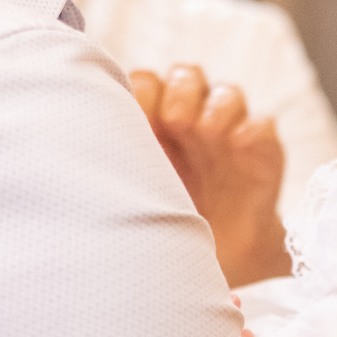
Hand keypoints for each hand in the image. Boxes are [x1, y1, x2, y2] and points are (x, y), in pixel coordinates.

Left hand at [129, 64, 289, 286]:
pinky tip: (237, 145)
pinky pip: (262, 125)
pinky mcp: (262, 152)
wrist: (221, 261)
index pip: (146, 82)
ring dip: (216, 105)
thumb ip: (118, 167)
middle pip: (187, 76)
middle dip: (180, 90)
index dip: (140, 91)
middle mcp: (193, 120)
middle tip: (173, 119)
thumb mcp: (137, 196)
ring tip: (206, 131)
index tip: (133, 116)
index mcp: (156, 124)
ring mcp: (229, 135)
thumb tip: (74, 149)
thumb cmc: (168, 226)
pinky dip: (251, 129)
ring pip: (227, 93)